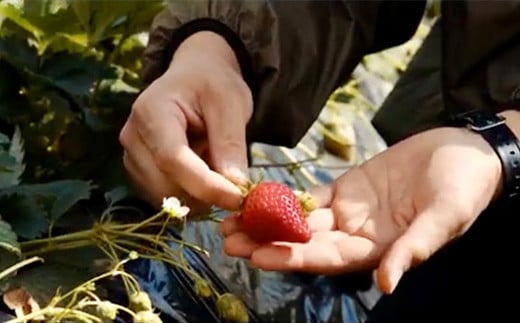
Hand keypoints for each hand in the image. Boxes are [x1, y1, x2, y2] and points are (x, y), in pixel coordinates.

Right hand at [119, 31, 252, 211]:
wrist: (195, 75)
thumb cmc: (212, 83)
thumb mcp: (231, 103)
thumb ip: (231, 144)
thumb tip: (236, 186)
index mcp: (151, 111)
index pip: (173, 159)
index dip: (205, 185)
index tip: (237, 198)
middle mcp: (133, 137)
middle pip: (166, 185)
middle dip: (204, 193)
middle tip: (235, 180)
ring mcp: (132, 156)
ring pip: (166, 197)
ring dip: (198, 194)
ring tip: (213, 161)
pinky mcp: (139, 172)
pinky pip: (166, 197)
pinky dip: (190, 194)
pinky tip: (202, 170)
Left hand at [221, 127, 501, 292]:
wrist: (466, 151)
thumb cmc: (465, 186)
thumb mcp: (445, 217)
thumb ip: (414, 249)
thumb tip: (388, 286)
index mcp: (379, 249)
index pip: (329, 258)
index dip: (295, 258)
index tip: (259, 256)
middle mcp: (358, 236)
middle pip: (305, 243)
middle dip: (267, 242)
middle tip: (228, 238)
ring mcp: (350, 212)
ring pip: (301, 220)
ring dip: (267, 220)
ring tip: (231, 219)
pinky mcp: (347, 188)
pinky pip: (311, 195)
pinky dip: (286, 196)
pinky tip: (258, 195)